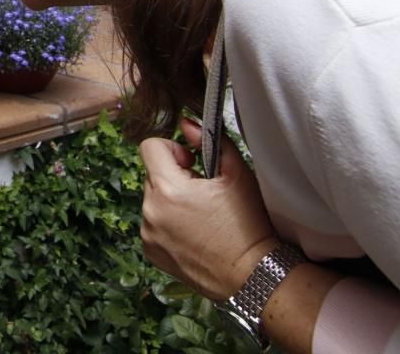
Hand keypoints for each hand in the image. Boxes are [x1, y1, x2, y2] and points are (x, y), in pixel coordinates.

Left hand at [139, 117, 278, 300]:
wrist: (251, 275)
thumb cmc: (248, 224)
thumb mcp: (236, 174)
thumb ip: (209, 141)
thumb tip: (186, 125)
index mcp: (167, 189)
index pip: (149, 147)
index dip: (172, 149)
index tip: (191, 163)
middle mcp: (150, 212)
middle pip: (152, 174)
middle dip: (174, 177)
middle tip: (204, 194)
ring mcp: (148, 234)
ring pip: (152, 199)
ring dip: (171, 201)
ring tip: (201, 216)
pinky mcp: (150, 251)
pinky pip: (152, 224)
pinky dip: (168, 223)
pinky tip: (194, 233)